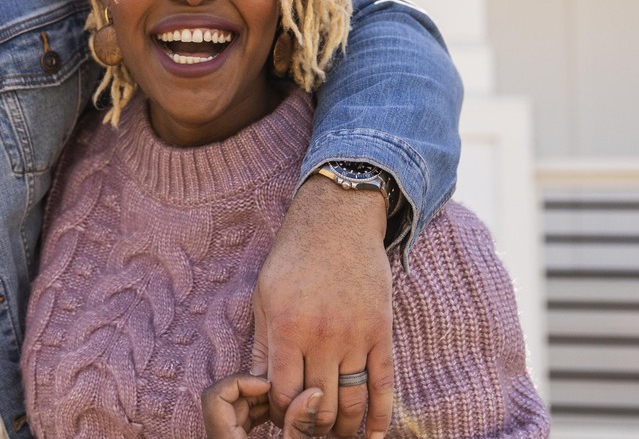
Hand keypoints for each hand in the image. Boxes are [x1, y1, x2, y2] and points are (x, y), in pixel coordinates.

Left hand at [201, 375, 324, 438]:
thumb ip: (300, 427)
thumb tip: (316, 392)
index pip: (214, 397)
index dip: (240, 383)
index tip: (269, 385)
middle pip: (229, 399)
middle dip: (259, 391)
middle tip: (289, 392)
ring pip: (238, 407)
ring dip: (265, 400)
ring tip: (292, 403)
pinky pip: (245, 418)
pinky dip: (265, 411)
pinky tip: (287, 411)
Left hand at [252, 174, 393, 437]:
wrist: (338, 221)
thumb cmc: (293, 258)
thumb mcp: (265, 297)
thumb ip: (263, 346)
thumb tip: (255, 388)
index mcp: (287, 327)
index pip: (285, 394)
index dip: (282, 414)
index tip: (282, 417)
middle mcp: (322, 335)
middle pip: (319, 405)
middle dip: (312, 427)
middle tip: (308, 433)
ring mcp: (355, 335)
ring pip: (351, 402)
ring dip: (343, 429)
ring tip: (336, 437)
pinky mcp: (381, 332)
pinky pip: (383, 384)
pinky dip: (379, 416)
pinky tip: (372, 435)